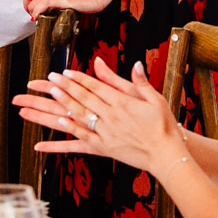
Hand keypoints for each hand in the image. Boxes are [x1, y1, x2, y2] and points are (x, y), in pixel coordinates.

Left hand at [15, 57, 177, 168]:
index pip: (96, 86)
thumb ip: (140, 81)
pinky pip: (84, 138)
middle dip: (66, 86)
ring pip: (80, 115)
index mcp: (123, 103)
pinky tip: (59, 123)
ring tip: (51, 94)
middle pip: (84, 98)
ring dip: (64, 103)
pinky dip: (71, 130)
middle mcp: (112, 116)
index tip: (66, 72)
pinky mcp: (105, 147)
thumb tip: (135, 64)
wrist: (166, 154)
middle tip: (51, 78)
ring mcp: (107, 132)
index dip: (79, 78)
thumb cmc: (164, 126)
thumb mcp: (155, 99)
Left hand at [24, 0, 116, 16]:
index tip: (33, 12)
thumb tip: (50, 12)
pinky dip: (37, 13)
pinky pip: (42, 5)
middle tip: (34, 17)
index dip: (28, 4)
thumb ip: (57, 1)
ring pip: (33, 3)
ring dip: (32, 13)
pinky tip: (39, 18)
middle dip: (28, 10)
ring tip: (38, 19)